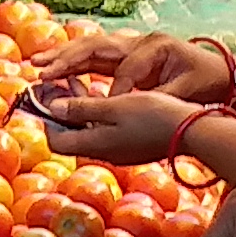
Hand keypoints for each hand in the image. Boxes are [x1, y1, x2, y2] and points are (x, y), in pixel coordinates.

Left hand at [25, 84, 204, 164]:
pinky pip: (105, 132)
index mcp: (95, 144)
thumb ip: (82, 109)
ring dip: (79, 111)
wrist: (193, 131)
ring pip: (88, 132)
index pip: (56, 140)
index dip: (45, 120)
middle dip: (61, 112)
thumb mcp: (115, 105)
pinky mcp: (132, 147)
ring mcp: (119, 151)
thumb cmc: (154, 115)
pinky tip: (102, 95)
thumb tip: (52, 110)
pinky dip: (97, 115)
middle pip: (70, 136)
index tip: (42, 97)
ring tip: (74, 83)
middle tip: (56, 86)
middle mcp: (104, 153)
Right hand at [36, 28, 235, 106]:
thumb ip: (157, 98)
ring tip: (38, 64)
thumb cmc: (205, 81)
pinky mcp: (127, 55)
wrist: (220, 72)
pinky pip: (96, 57)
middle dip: (67, 57)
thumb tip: (129, 108)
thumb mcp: (186, 92)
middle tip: (40, 67)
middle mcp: (139, 41)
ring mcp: (131, 46)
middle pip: (96, 46)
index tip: (101, 109)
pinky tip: (55, 70)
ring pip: (91, 48)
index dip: (114, 90)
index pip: (125, 69)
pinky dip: (74, 63)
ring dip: (64, 56)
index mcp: (154, 46)